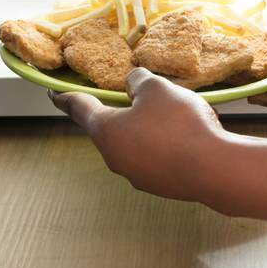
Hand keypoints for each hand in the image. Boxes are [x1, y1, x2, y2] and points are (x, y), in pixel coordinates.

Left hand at [50, 68, 228, 200]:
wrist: (214, 169)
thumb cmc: (178, 124)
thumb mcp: (156, 88)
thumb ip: (137, 81)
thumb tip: (132, 84)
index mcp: (106, 131)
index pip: (78, 108)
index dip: (65, 97)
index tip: (52, 93)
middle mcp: (115, 157)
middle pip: (110, 127)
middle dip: (120, 110)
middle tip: (130, 95)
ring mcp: (138, 175)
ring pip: (136, 142)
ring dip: (147, 126)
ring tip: (172, 111)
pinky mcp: (160, 185)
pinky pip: (156, 156)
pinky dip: (165, 142)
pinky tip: (186, 133)